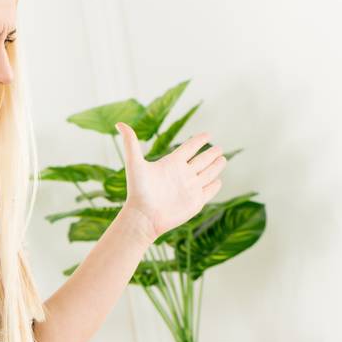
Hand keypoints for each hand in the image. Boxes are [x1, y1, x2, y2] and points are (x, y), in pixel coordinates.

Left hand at [116, 122, 224, 239]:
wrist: (144, 217)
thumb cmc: (138, 191)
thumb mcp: (134, 164)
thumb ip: (131, 143)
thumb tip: (119, 124)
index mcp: (171, 163)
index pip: (189, 148)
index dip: (199, 141)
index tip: (208, 135)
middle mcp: (182, 174)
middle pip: (201, 160)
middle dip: (211, 154)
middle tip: (219, 148)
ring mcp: (190, 188)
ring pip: (207, 174)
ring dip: (215, 167)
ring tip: (223, 159)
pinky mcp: (195, 202)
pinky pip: (208, 192)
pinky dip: (214, 186)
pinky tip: (218, 181)